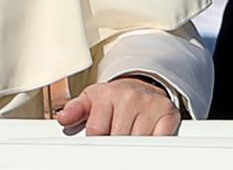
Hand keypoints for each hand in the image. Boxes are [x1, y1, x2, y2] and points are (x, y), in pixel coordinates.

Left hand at [57, 77, 180, 136]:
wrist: (142, 86)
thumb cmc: (114, 98)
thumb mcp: (91, 99)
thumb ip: (75, 109)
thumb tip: (63, 118)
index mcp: (108, 94)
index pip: (97, 130)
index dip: (96, 141)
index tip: (97, 144)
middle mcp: (130, 97)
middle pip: (118, 138)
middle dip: (114, 143)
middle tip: (114, 140)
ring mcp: (151, 105)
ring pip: (138, 142)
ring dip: (132, 146)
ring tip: (128, 137)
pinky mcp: (168, 114)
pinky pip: (159, 140)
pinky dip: (151, 143)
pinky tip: (145, 137)